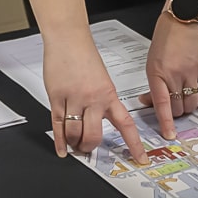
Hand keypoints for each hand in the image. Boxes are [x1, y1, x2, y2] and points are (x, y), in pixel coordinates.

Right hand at [44, 32, 143, 159]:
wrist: (68, 39)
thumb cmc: (84, 56)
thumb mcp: (102, 80)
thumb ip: (102, 100)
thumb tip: (101, 120)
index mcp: (109, 94)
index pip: (125, 125)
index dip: (134, 144)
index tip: (141, 158)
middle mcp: (93, 99)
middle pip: (93, 136)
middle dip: (89, 147)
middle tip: (87, 148)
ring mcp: (74, 99)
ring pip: (74, 134)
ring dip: (74, 143)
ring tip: (74, 144)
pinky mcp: (57, 98)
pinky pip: (58, 125)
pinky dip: (59, 141)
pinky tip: (62, 149)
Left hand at [146, 14, 197, 140]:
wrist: (184, 19)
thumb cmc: (166, 38)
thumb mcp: (152, 62)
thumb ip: (153, 84)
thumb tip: (149, 102)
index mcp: (157, 72)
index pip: (162, 103)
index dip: (166, 122)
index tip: (169, 134)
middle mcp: (175, 73)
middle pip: (179, 107)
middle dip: (176, 112)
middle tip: (174, 108)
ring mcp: (192, 71)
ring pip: (193, 103)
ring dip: (188, 106)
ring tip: (184, 99)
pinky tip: (197, 94)